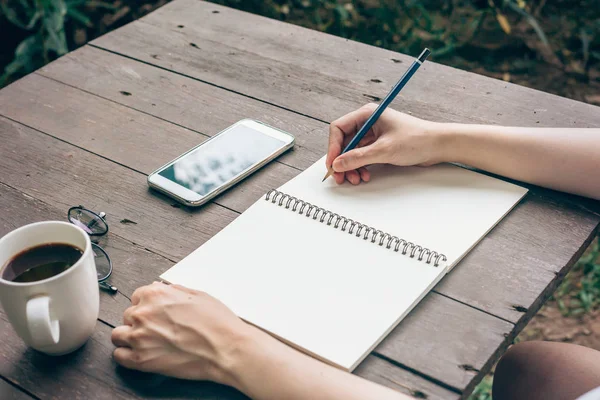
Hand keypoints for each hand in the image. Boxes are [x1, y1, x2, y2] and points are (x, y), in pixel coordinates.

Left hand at [111, 282, 249, 385]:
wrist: (225, 347)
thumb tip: (163, 290)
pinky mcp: (141, 360)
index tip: (154, 311)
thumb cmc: (216, 322)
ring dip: (129, 335)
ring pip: (118, 334)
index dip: (147, 304)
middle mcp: (143, 314)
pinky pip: (119, 355)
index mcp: (155, 295)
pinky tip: (138, 353)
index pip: (137, 296)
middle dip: (140, 320)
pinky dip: (126, 354)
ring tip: (144, 340)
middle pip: (128, 314)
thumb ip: (174, 291)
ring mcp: (140, 338)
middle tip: (156, 327)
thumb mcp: (197, 295)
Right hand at [326, 103, 443, 184]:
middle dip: (341, 161)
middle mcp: (368, 123)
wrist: (438, 146)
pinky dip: (360, 167)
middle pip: (343, 142)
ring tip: (356, 178)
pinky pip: (361, 157)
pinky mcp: (379, 145)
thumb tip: (338, 164)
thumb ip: (358, 157)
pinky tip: (365, 175)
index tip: (333, 164)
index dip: (333, 147)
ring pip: (351, 152)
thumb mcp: (384, 150)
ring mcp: (373, 135)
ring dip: (350, 167)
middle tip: (341, 177)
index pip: (338, 129)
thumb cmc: (417, 139)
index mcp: (367, 115)